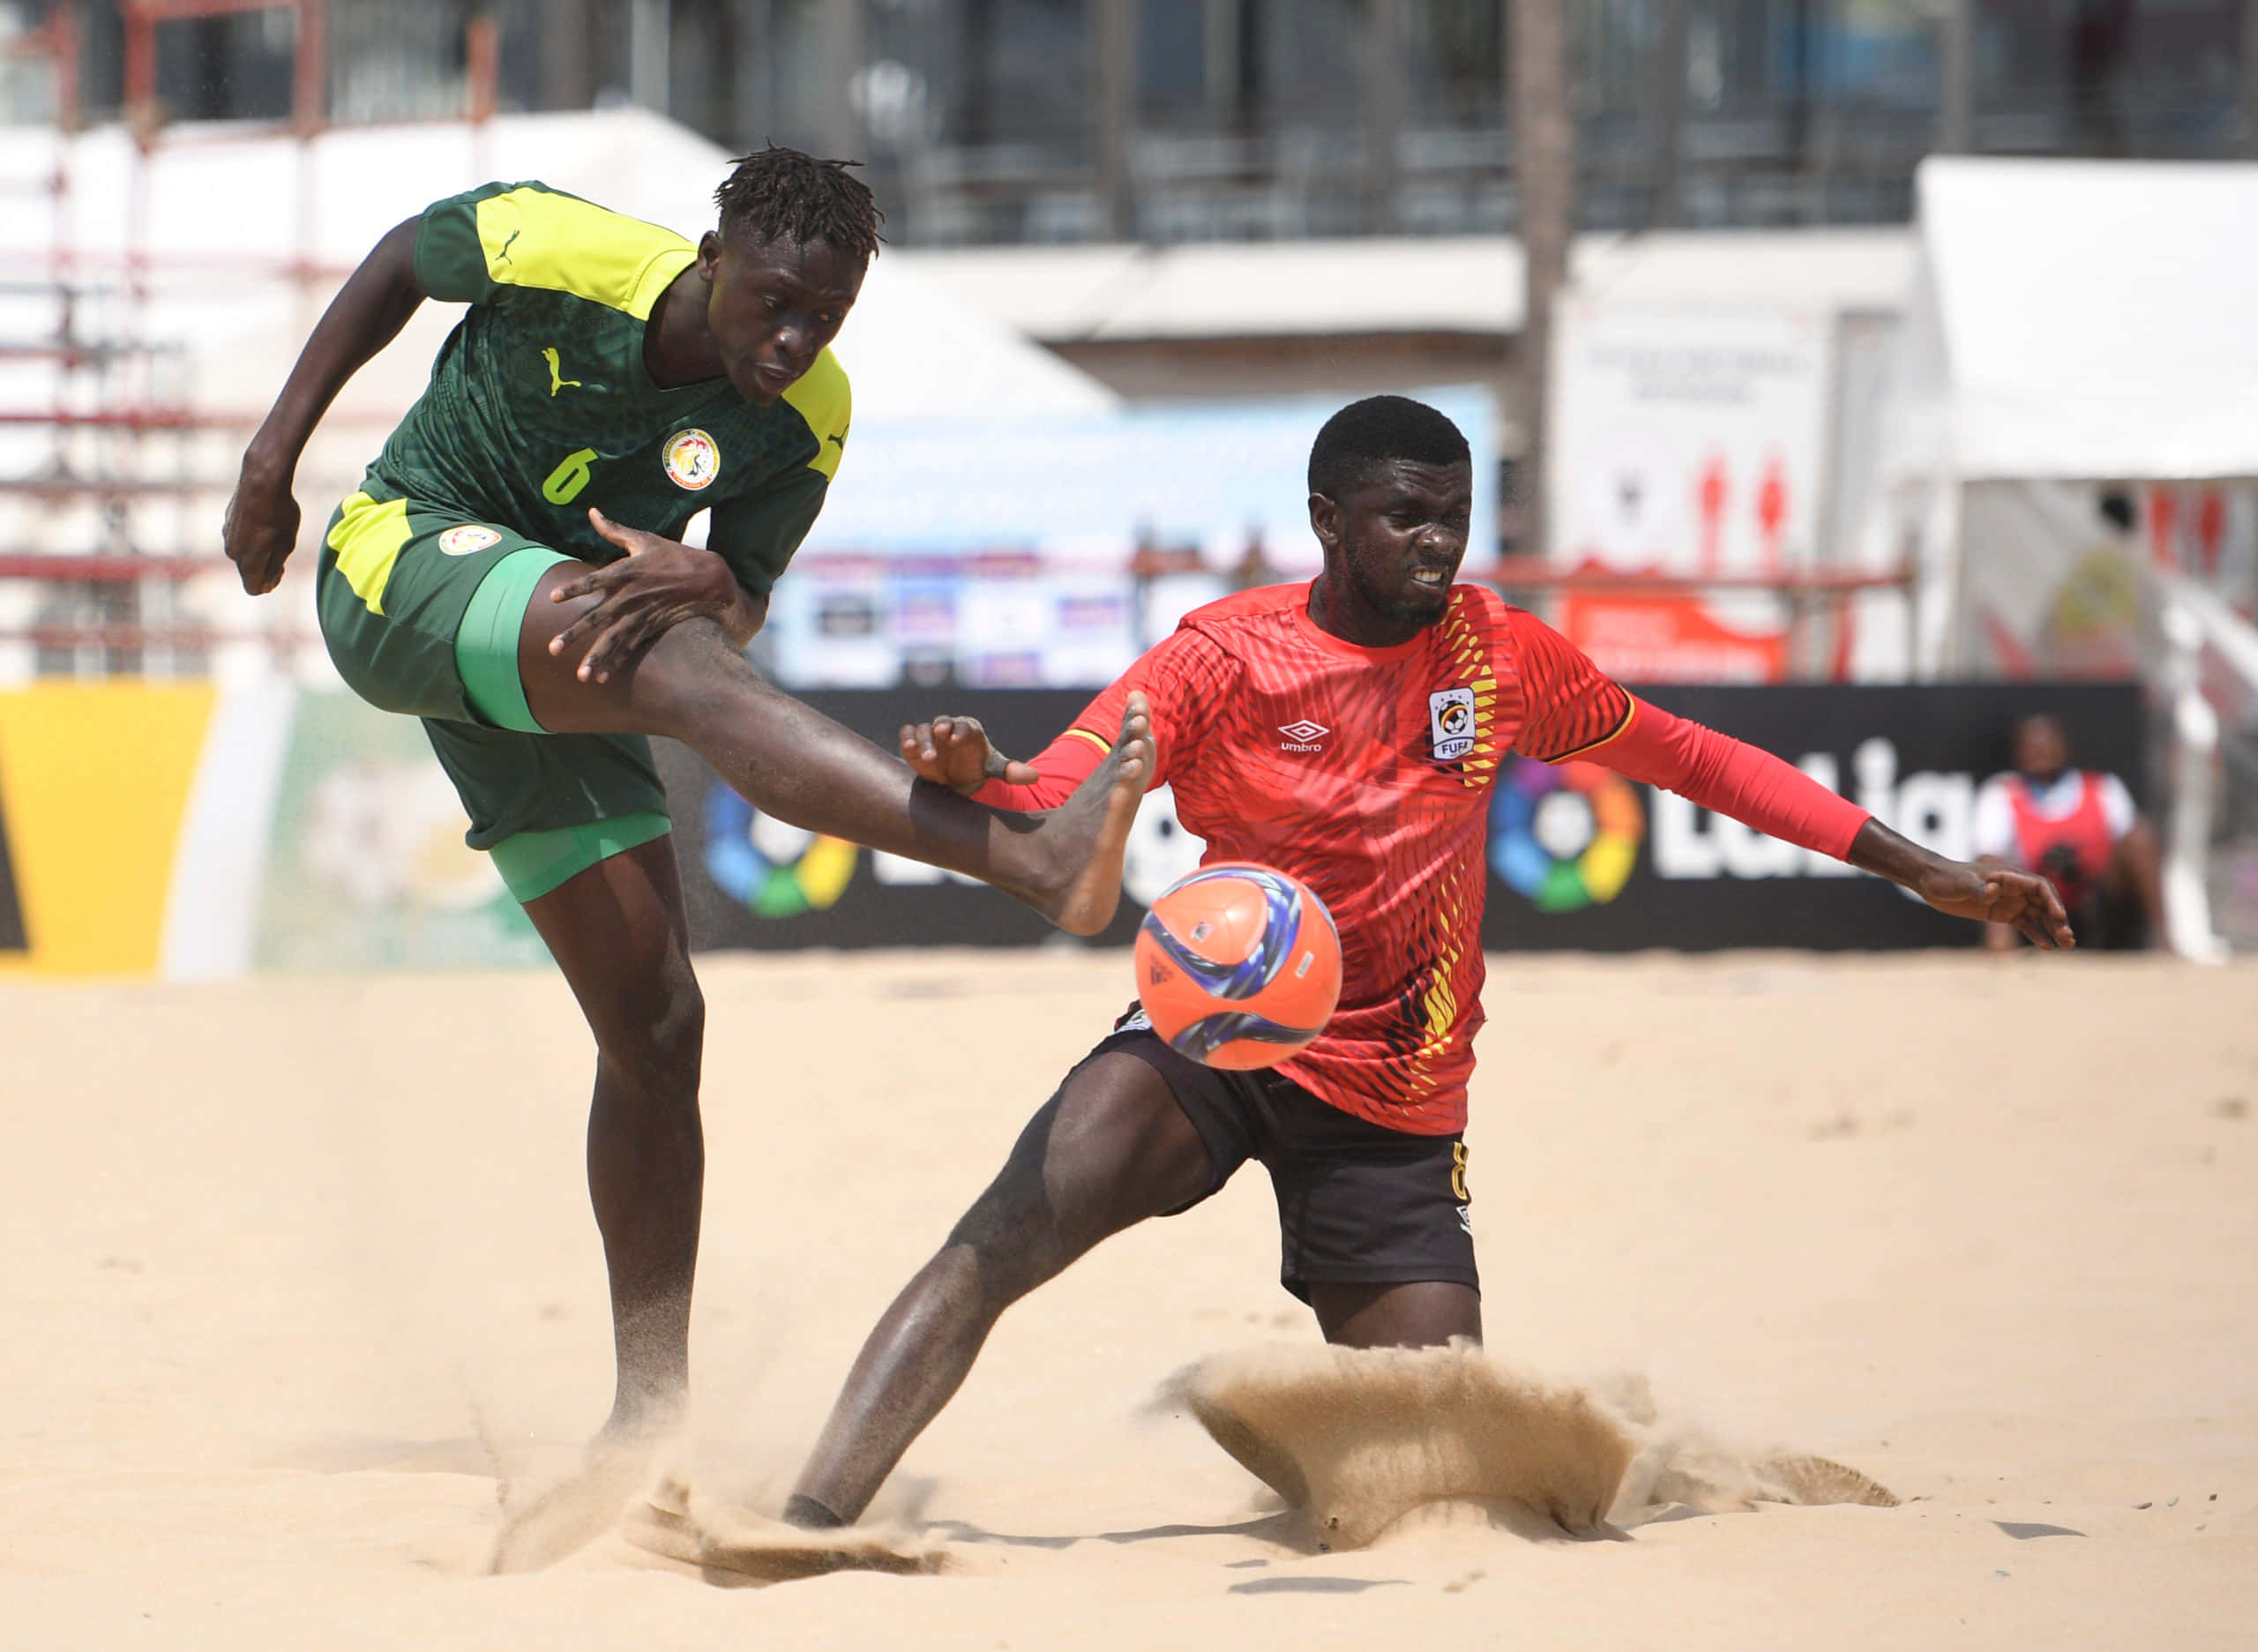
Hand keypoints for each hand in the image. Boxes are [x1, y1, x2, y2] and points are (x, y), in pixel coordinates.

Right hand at [222, 455, 300, 594]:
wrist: (261, 482)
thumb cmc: (280, 514)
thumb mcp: (286, 545)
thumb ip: (275, 567)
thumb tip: (267, 583)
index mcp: (247, 562)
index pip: (254, 588)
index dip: (269, 584)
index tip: (282, 569)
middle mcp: (232, 552)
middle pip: (248, 572)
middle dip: (264, 568)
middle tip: (281, 549)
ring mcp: (227, 536)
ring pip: (243, 554)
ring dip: (258, 551)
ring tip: (274, 532)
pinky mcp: (226, 522)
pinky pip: (240, 538)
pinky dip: (251, 536)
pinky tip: (264, 520)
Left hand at [549, 507, 738, 683]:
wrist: (708, 580)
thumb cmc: (673, 555)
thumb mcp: (644, 539)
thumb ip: (614, 530)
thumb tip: (592, 511)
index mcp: (628, 570)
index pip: (596, 580)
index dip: (575, 588)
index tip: (554, 598)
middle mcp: (632, 595)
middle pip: (598, 617)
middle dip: (575, 634)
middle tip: (553, 649)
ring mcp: (642, 614)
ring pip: (614, 639)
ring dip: (596, 658)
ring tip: (580, 676)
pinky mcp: (651, 626)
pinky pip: (631, 647)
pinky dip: (617, 662)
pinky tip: (602, 677)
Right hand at [898, 714, 1040, 795]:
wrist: (955, 779)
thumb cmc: (976, 768)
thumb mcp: (994, 770)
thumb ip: (1011, 771)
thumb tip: (1035, 777)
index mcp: (969, 730)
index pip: (965, 725)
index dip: (962, 730)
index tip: (958, 739)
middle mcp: (948, 729)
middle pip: (942, 722)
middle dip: (941, 728)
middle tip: (942, 736)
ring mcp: (930, 736)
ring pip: (923, 729)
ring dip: (924, 740)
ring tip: (929, 757)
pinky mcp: (915, 744)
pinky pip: (907, 734)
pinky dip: (906, 738)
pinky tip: (908, 747)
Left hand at [1848, 818, 2073, 948]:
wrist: (1930, 881)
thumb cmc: (1946, 877)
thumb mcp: (1960, 883)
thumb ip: (1978, 888)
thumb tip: (1993, 890)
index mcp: (2009, 876)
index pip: (2040, 887)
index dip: (2052, 901)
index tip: (2059, 917)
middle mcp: (2014, 888)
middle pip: (2044, 903)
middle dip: (2058, 919)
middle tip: (2068, 937)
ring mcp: (2009, 900)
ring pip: (2038, 915)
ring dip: (2053, 928)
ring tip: (2067, 945)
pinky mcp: (2001, 912)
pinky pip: (2024, 924)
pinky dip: (2037, 934)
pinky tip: (2047, 946)